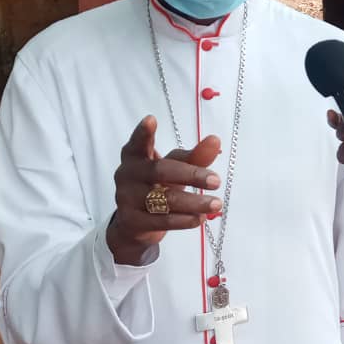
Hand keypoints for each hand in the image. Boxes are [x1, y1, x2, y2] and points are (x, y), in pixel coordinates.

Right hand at [105, 116, 222, 266]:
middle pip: (160, 171)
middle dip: (191, 175)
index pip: (138, 143)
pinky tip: (200, 218)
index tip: (151, 119)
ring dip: (193, 202)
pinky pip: (162, 221)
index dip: (143, 132)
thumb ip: (194, 156)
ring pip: (164, 200)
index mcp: (135, 156)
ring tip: (216, 203)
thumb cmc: (158, 185)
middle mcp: (127, 174)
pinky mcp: (132, 221)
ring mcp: (126, 198)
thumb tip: (215, 140)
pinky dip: (184, 220)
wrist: (135, 224)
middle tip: (216, 180)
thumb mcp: (175, 168)